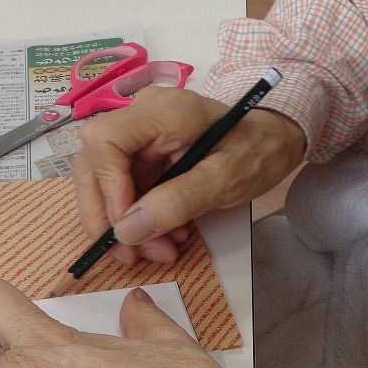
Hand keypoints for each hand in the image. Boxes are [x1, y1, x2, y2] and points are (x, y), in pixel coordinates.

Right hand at [71, 86, 305, 265]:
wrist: (274, 139)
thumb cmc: (258, 150)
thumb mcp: (227, 180)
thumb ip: (178, 202)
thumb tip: (127, 230)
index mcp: (163, 112)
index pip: (103, 140)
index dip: (106, 187)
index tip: (127, 226)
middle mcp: (142, 117)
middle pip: (93, 164)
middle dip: (107, 216)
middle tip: (131, 255)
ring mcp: (140, 136)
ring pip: (104, 183)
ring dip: (125, 225)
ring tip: (160, 250)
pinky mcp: (144, 155)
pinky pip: (125, 190)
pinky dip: (139, 220)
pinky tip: (165, 237)